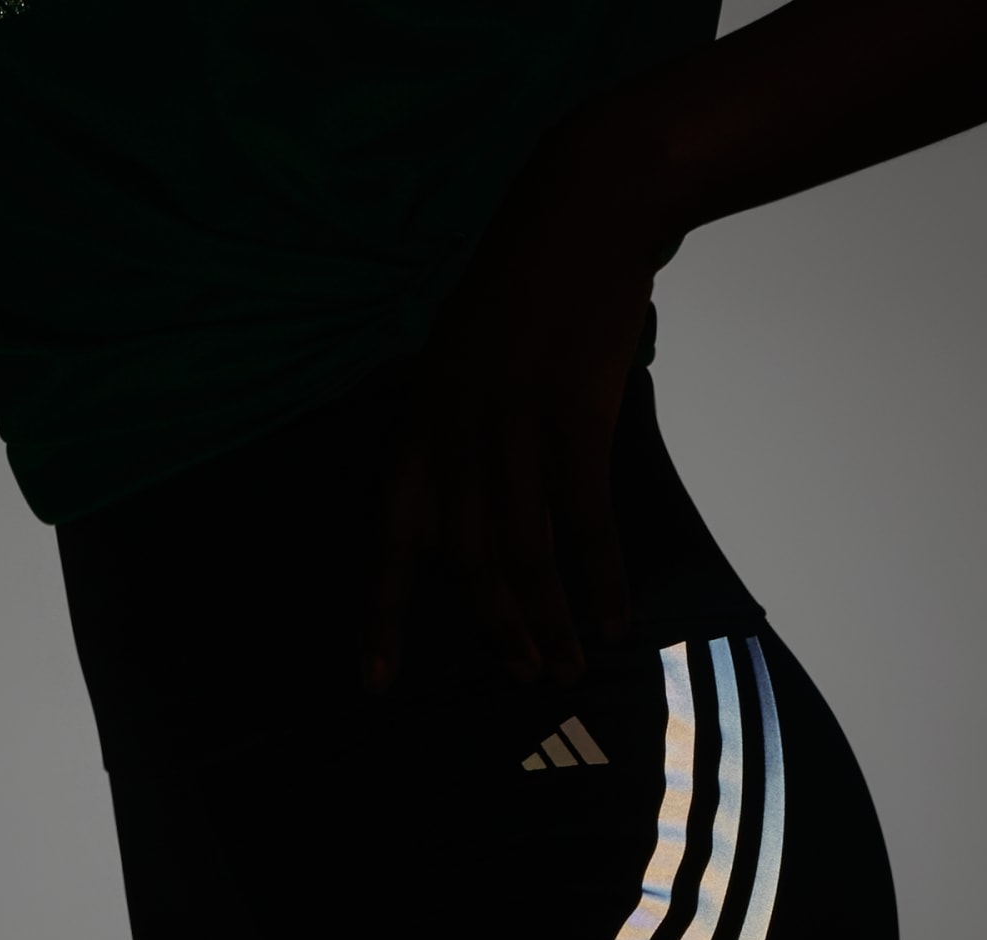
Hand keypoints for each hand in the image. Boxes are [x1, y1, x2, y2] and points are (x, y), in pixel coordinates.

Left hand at [362, 95, 671, 691]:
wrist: (583, 209)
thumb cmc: (529, 284)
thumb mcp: (461, 354)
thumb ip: (454, 429)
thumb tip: (463, 501)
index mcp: (422, 422)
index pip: (392, 538)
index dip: (382, 614)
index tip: (375, 682)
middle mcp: (456, 434)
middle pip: (466, 562)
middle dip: (493, 629)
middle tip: (520, 678)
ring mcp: (512, 428)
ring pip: (523, 555)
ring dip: (547, 621)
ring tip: (565, 667)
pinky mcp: (573, 419)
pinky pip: (584, 524)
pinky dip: (598, 579)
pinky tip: (611, 618)